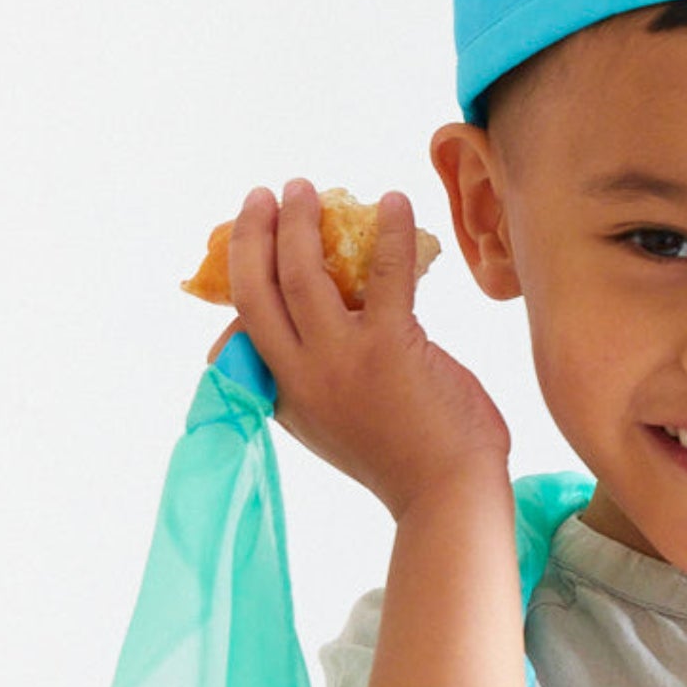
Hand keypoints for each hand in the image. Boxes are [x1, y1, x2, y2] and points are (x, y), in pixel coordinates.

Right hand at [207, 178, 510, 515]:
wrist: (447, 498)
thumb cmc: (406, 463)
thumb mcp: (339, 427)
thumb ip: (322, 382)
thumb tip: (334, 325)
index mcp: (285, 398)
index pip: (239, 334)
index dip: (240, 286)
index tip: (249, 253)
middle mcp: (301, 377)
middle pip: (255, 288)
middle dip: (251, 233)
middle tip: (264, 195)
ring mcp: (342, 361)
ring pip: (303, 272)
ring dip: (300, 220)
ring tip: (305, 188)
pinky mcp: (391, 348)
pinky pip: (386, 272)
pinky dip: (390, 229)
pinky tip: (394, 200)